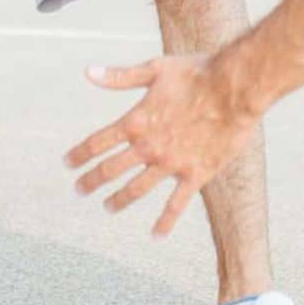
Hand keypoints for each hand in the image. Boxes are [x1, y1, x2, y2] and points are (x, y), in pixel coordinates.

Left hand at [65, 54, 259, 237]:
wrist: (235, 88)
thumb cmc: (197, 72)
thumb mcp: (155, 68)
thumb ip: (120, 76)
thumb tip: (87, 72)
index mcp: (136, 121)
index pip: (97, 143)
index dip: (79, 154)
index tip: (67, 163)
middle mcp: (149, 147)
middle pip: (110, 170)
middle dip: (91, 181)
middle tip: (79, 190)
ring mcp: (171, 164)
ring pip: (137, 190)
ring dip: (119, 200)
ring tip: (107, 207)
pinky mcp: (195, 175)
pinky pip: (176, 205)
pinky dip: (165, 222)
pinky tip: (155, 236)